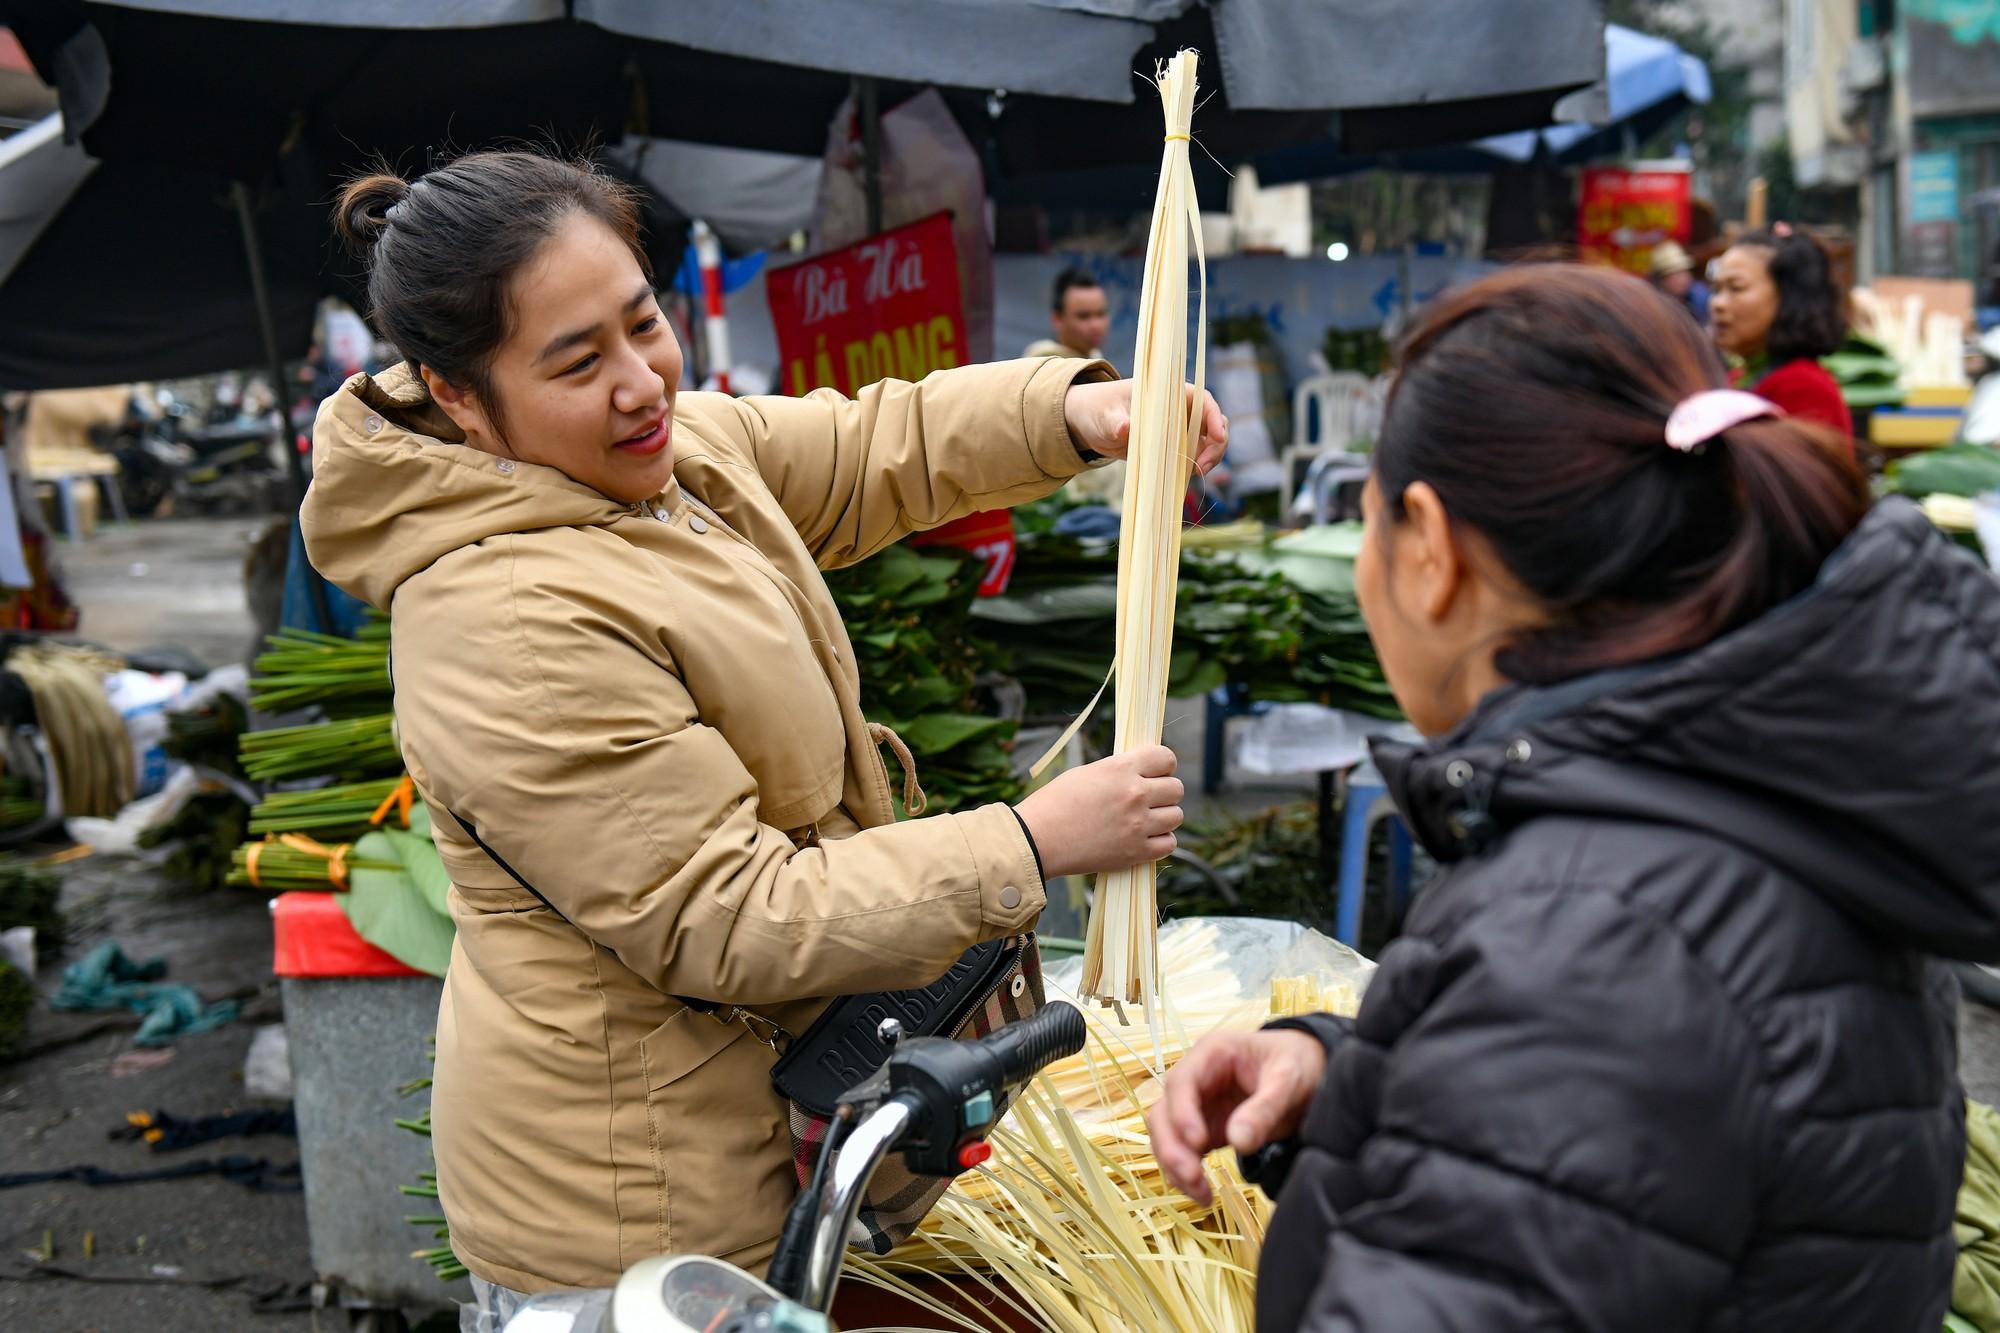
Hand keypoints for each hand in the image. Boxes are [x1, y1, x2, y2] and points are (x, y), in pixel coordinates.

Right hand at [1014, 744, 1183, 879]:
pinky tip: (1145, 838)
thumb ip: (1119, 771)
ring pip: (1176, 816)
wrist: (1037, 839)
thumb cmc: (1055, 804)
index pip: (1166, 758)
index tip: (1156, 772)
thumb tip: (1142, 772)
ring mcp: (1138, 825)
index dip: (1164, 765)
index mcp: (1120, 769)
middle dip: (1165, 792)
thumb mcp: (1087, 773)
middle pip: (1176, 788)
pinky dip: (1161, 841)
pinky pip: (1169, 843)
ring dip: (1164, 817)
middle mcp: (1134, 794)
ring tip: (1146, 819)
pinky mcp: (1136, 852)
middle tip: (1149, 798)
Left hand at [1064, 378, 1227, 474]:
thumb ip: (1116, 421)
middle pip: (1213, 423)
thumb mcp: (1105, 415)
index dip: (1215, 417)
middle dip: (1216, 445)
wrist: (1091, 424)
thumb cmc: (1099, 409)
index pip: (1203, 400)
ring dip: (1208, 458)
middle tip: (1202, 467)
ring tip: (1195, 474)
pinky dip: (1194, 467)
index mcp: (1169, 392)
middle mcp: (1179, 410)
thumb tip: (1125, 428)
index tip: (1219, 437)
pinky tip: (1184, 478)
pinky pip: (1192, 456)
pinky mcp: (1172, 447)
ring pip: (1207, 442)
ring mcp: (1178, 429)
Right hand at [1147, 1029, 1325, 1206]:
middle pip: (1164, 1112)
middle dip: (1172, 1147)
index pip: (1181, 1082)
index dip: (1182, 1113)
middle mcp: (1196, 1078)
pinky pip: (1182, 1152)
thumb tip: (1239, 1141)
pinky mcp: (1204, 1129)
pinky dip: (1185, 1174)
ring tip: (1202, 1194)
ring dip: (1175, 1165)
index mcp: (1211, 1053)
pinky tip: (1203, 1194)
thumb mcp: (1288, 1081)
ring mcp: (1197, 1105)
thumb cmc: (1297, 1063)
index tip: (1197, 1142)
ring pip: (1166, 1135)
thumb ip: (1264, 1108)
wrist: (1308, 1070)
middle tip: (1193, 1177)